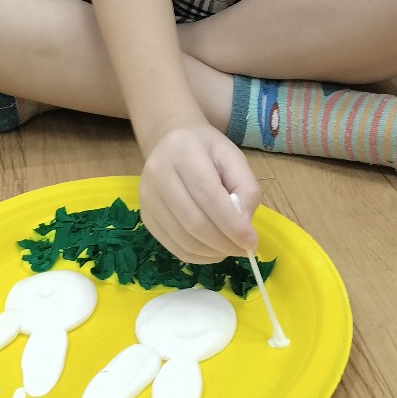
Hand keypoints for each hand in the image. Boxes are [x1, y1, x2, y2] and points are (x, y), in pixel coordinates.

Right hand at [138, 116, 261, 262]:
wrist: (170, 141)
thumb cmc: (206, 150)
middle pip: (193, 221)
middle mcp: (158, 173)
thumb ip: (246, 188)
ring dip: (211, 253)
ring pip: (182, 239)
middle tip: (243, 249)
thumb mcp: (233, 158)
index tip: (251, 242)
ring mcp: (147, 196)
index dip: (230, 223)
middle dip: (223, 242)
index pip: (207, 194)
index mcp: (183, 151)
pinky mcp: (145, 215)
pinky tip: (212, 250)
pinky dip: (197, 256)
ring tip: (229, 248)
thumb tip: (244, 224)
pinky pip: (172, 247)